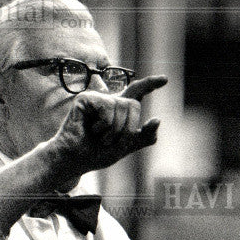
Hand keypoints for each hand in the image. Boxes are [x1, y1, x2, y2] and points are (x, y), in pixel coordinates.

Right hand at [46, 76, 166, 181]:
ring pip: (122, 107)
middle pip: (134, 104)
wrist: (75, 159)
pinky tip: (91, 129)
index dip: (151, 84)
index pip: (137, 92)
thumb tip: (158, 119)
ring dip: (114, 130)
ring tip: (100, 137)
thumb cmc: (96, 153)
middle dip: (128, 128)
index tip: (165, 79)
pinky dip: (104, 124)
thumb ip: (143, 136)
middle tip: (112, 142)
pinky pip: (108, 108)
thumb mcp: (125, 147)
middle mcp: (110, 101)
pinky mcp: (86, 98)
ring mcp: (98, 98)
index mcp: (120, 111)